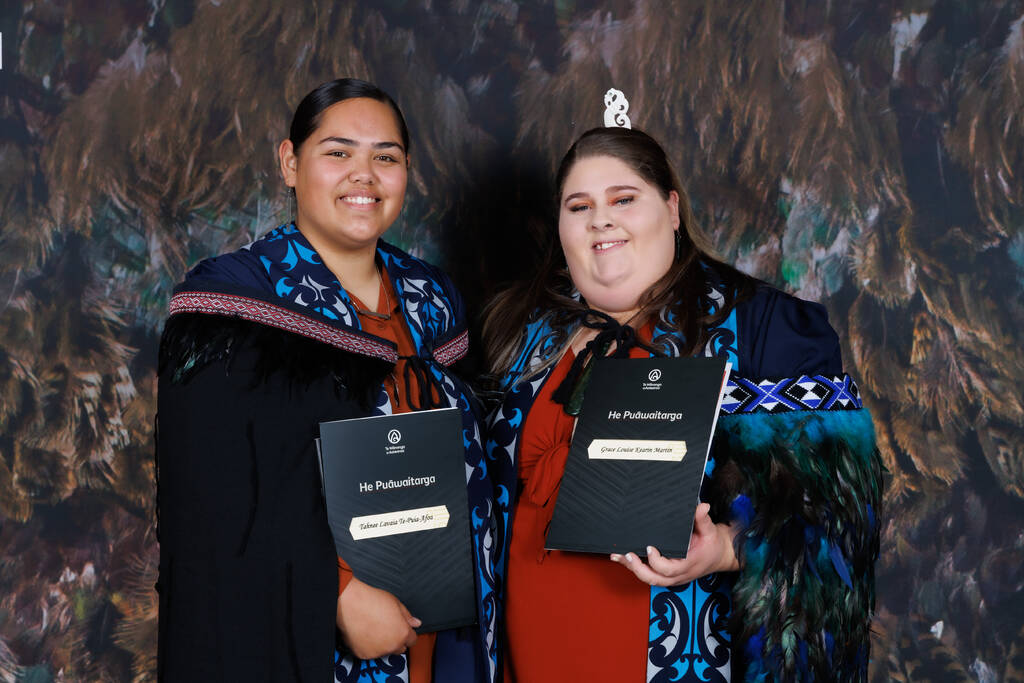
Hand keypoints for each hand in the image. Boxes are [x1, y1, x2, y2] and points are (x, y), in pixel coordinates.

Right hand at [336, 577, 419, 659]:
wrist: (350, 604)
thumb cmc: (371, 601)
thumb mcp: (396, 603)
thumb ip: (407, 616)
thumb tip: (415, 623)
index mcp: (402, 633)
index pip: (412, 640)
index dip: (407, 632)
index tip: (402, 628)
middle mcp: (391, 645)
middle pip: (400, 648)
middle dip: (397, 639)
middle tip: (387, 627)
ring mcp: (377, 652)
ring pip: (385, 651)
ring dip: (383, 643)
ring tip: (374, 627)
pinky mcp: (363, 654)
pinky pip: (370, 652)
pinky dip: (369, 646)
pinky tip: (365, 633)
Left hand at [611, 503, 738, 585]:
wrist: (719, 556)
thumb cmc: (713, 545)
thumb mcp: (711, 531)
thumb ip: (703, 519)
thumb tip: (702, 507)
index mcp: (688, 565)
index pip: (669, 569)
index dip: (657, 561)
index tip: (649, 548)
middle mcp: (678, 574)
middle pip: (655, 579)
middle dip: (638, 569)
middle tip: (627, 555)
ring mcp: (671, 576)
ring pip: (649, 578)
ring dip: (632, 568)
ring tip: (618, 556)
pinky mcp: (666, 574)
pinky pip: (649, 574)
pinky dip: (634, 567)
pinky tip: (622, 558)